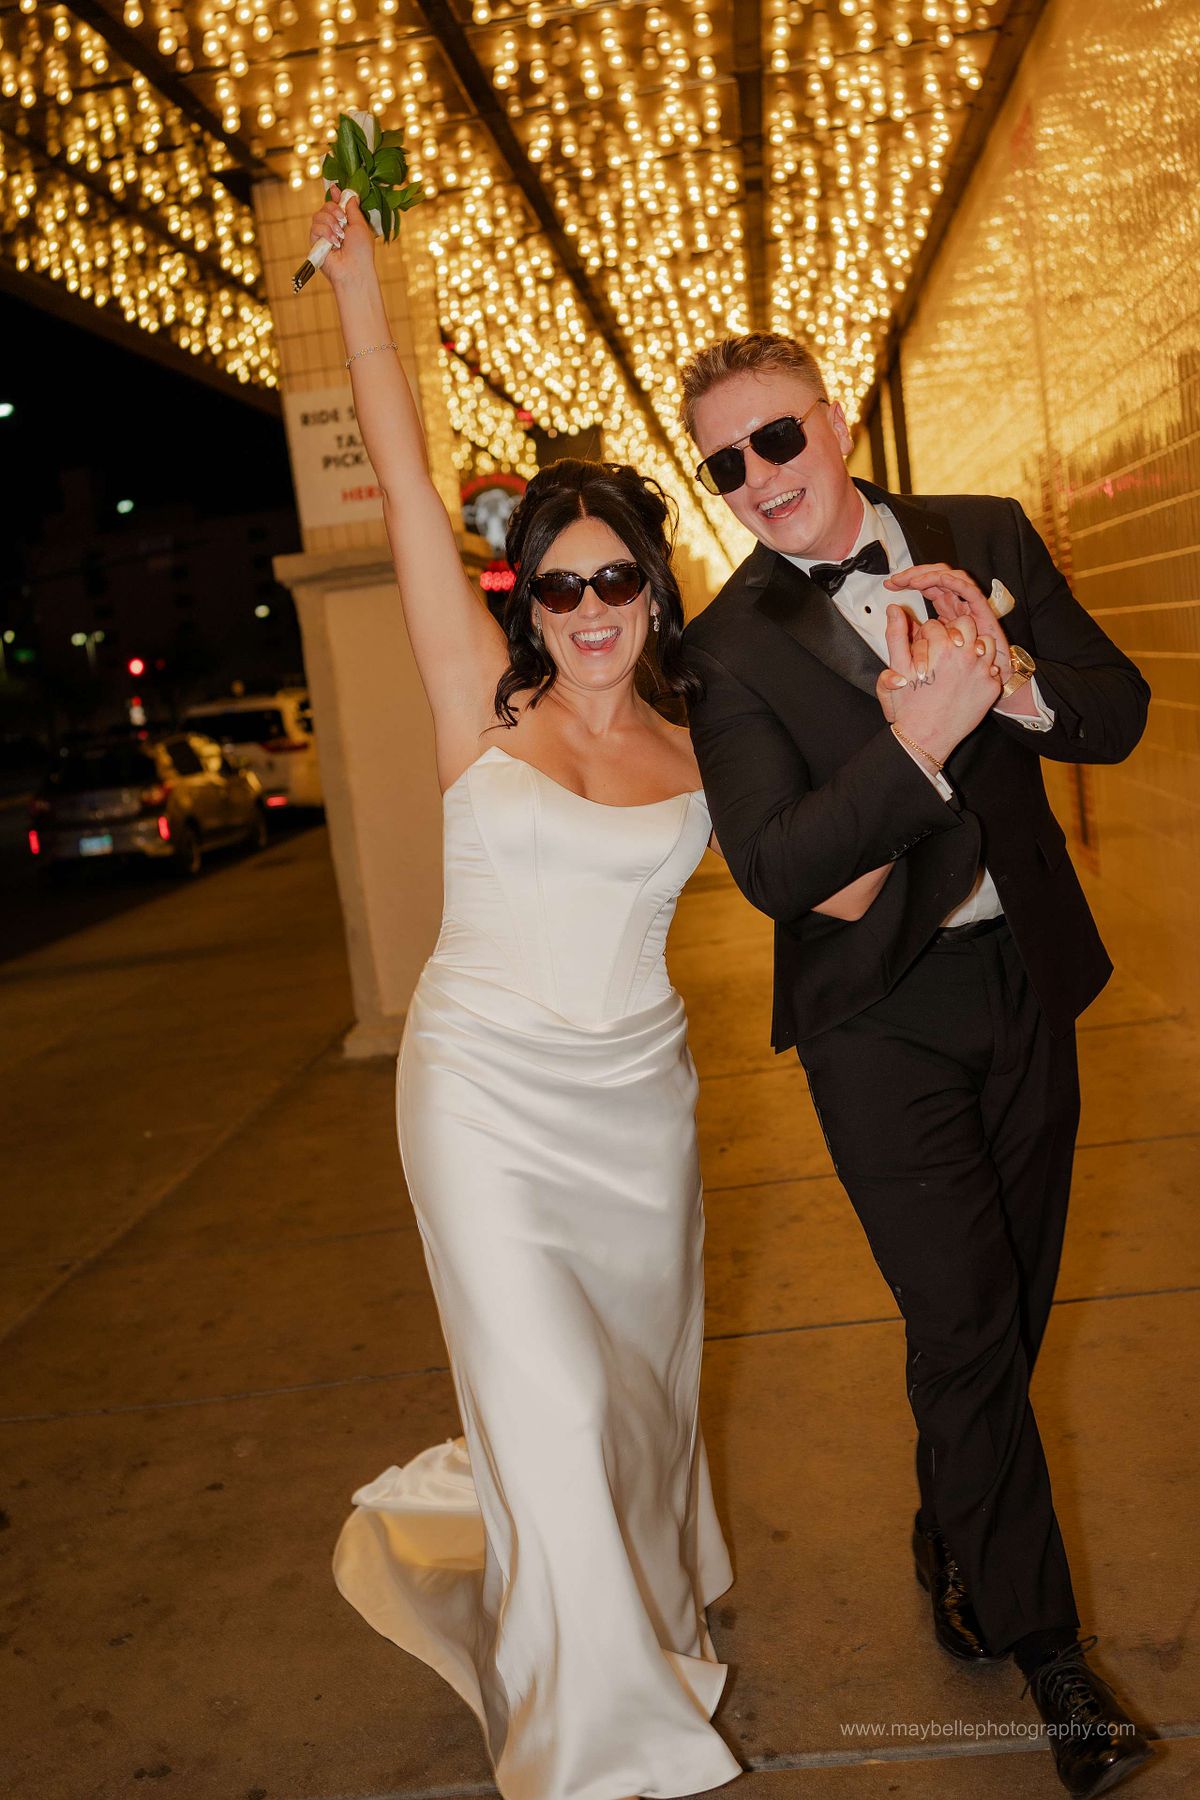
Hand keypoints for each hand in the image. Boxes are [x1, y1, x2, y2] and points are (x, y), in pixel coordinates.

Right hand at [309, 185, 375, 286]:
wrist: (354, 269)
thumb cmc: (361, 251)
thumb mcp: (360, 225)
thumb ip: (353, 209)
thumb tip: (350, 195)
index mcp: (346, 222)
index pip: (337, 204)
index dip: (335, 195)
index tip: (335, 188)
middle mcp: (334, 226)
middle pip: (326, 206)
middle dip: (334, 210)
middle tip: (343, 220)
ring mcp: (324, 234)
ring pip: (318, 215)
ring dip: (331, 223)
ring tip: (340, 236)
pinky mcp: (315, 242)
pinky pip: (315, 227)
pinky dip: (325, 233)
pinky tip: (334, 243)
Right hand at [878, 604, 1001, 760]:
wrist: (926, 737)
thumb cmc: (909, 705)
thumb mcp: (897, 667)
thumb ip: (897, 634)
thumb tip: (894, 609)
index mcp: (941, 647)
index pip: (937, 625)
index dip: (928, 635)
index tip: (925, 649)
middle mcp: (965, 655)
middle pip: (966, 624)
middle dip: (955, 633)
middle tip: (946, 649)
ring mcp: (981, 670)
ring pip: (985, 641)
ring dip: (973, 648)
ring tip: (960, 662)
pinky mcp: (991, 686)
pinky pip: (992, 667)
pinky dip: (982, 671)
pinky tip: (968, 681)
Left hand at [884, 562, 1012, 676]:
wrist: (986, 681)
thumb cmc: (960, 667)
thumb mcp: (929, 647)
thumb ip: (913, 632)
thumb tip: (894, 618)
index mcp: (944, 608)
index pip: (926, 585)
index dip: (908, 581)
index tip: (889, 585)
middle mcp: (957, 603)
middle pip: (937, 576)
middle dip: (916, 574)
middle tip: (897, 580)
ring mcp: (969, 605)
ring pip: (952, 578)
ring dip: (932, 576)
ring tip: (914, 581)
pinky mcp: (982, 612)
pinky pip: (969, 590)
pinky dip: (955, 582)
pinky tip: (940, 580)